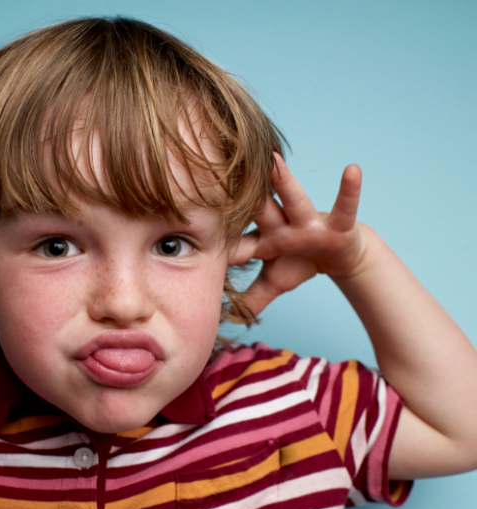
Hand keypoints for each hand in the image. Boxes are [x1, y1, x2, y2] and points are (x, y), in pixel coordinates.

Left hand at [229, 154, 365, 315]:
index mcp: (262, 240)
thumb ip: (252, 299)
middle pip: (257, 210)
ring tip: (273, 160)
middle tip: (217, 169)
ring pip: (294, 200)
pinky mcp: (338, 225)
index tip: (184, 219)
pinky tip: (353, 170)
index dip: (213, 236)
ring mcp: (308, 223)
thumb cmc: (300, 261)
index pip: (233, 242)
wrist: (341, 254)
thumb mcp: (275, 282)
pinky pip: (345, 206)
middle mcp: (281, 226)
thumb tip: (228, 319)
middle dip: (240, 193)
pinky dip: (350, 190)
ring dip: (284, 182)